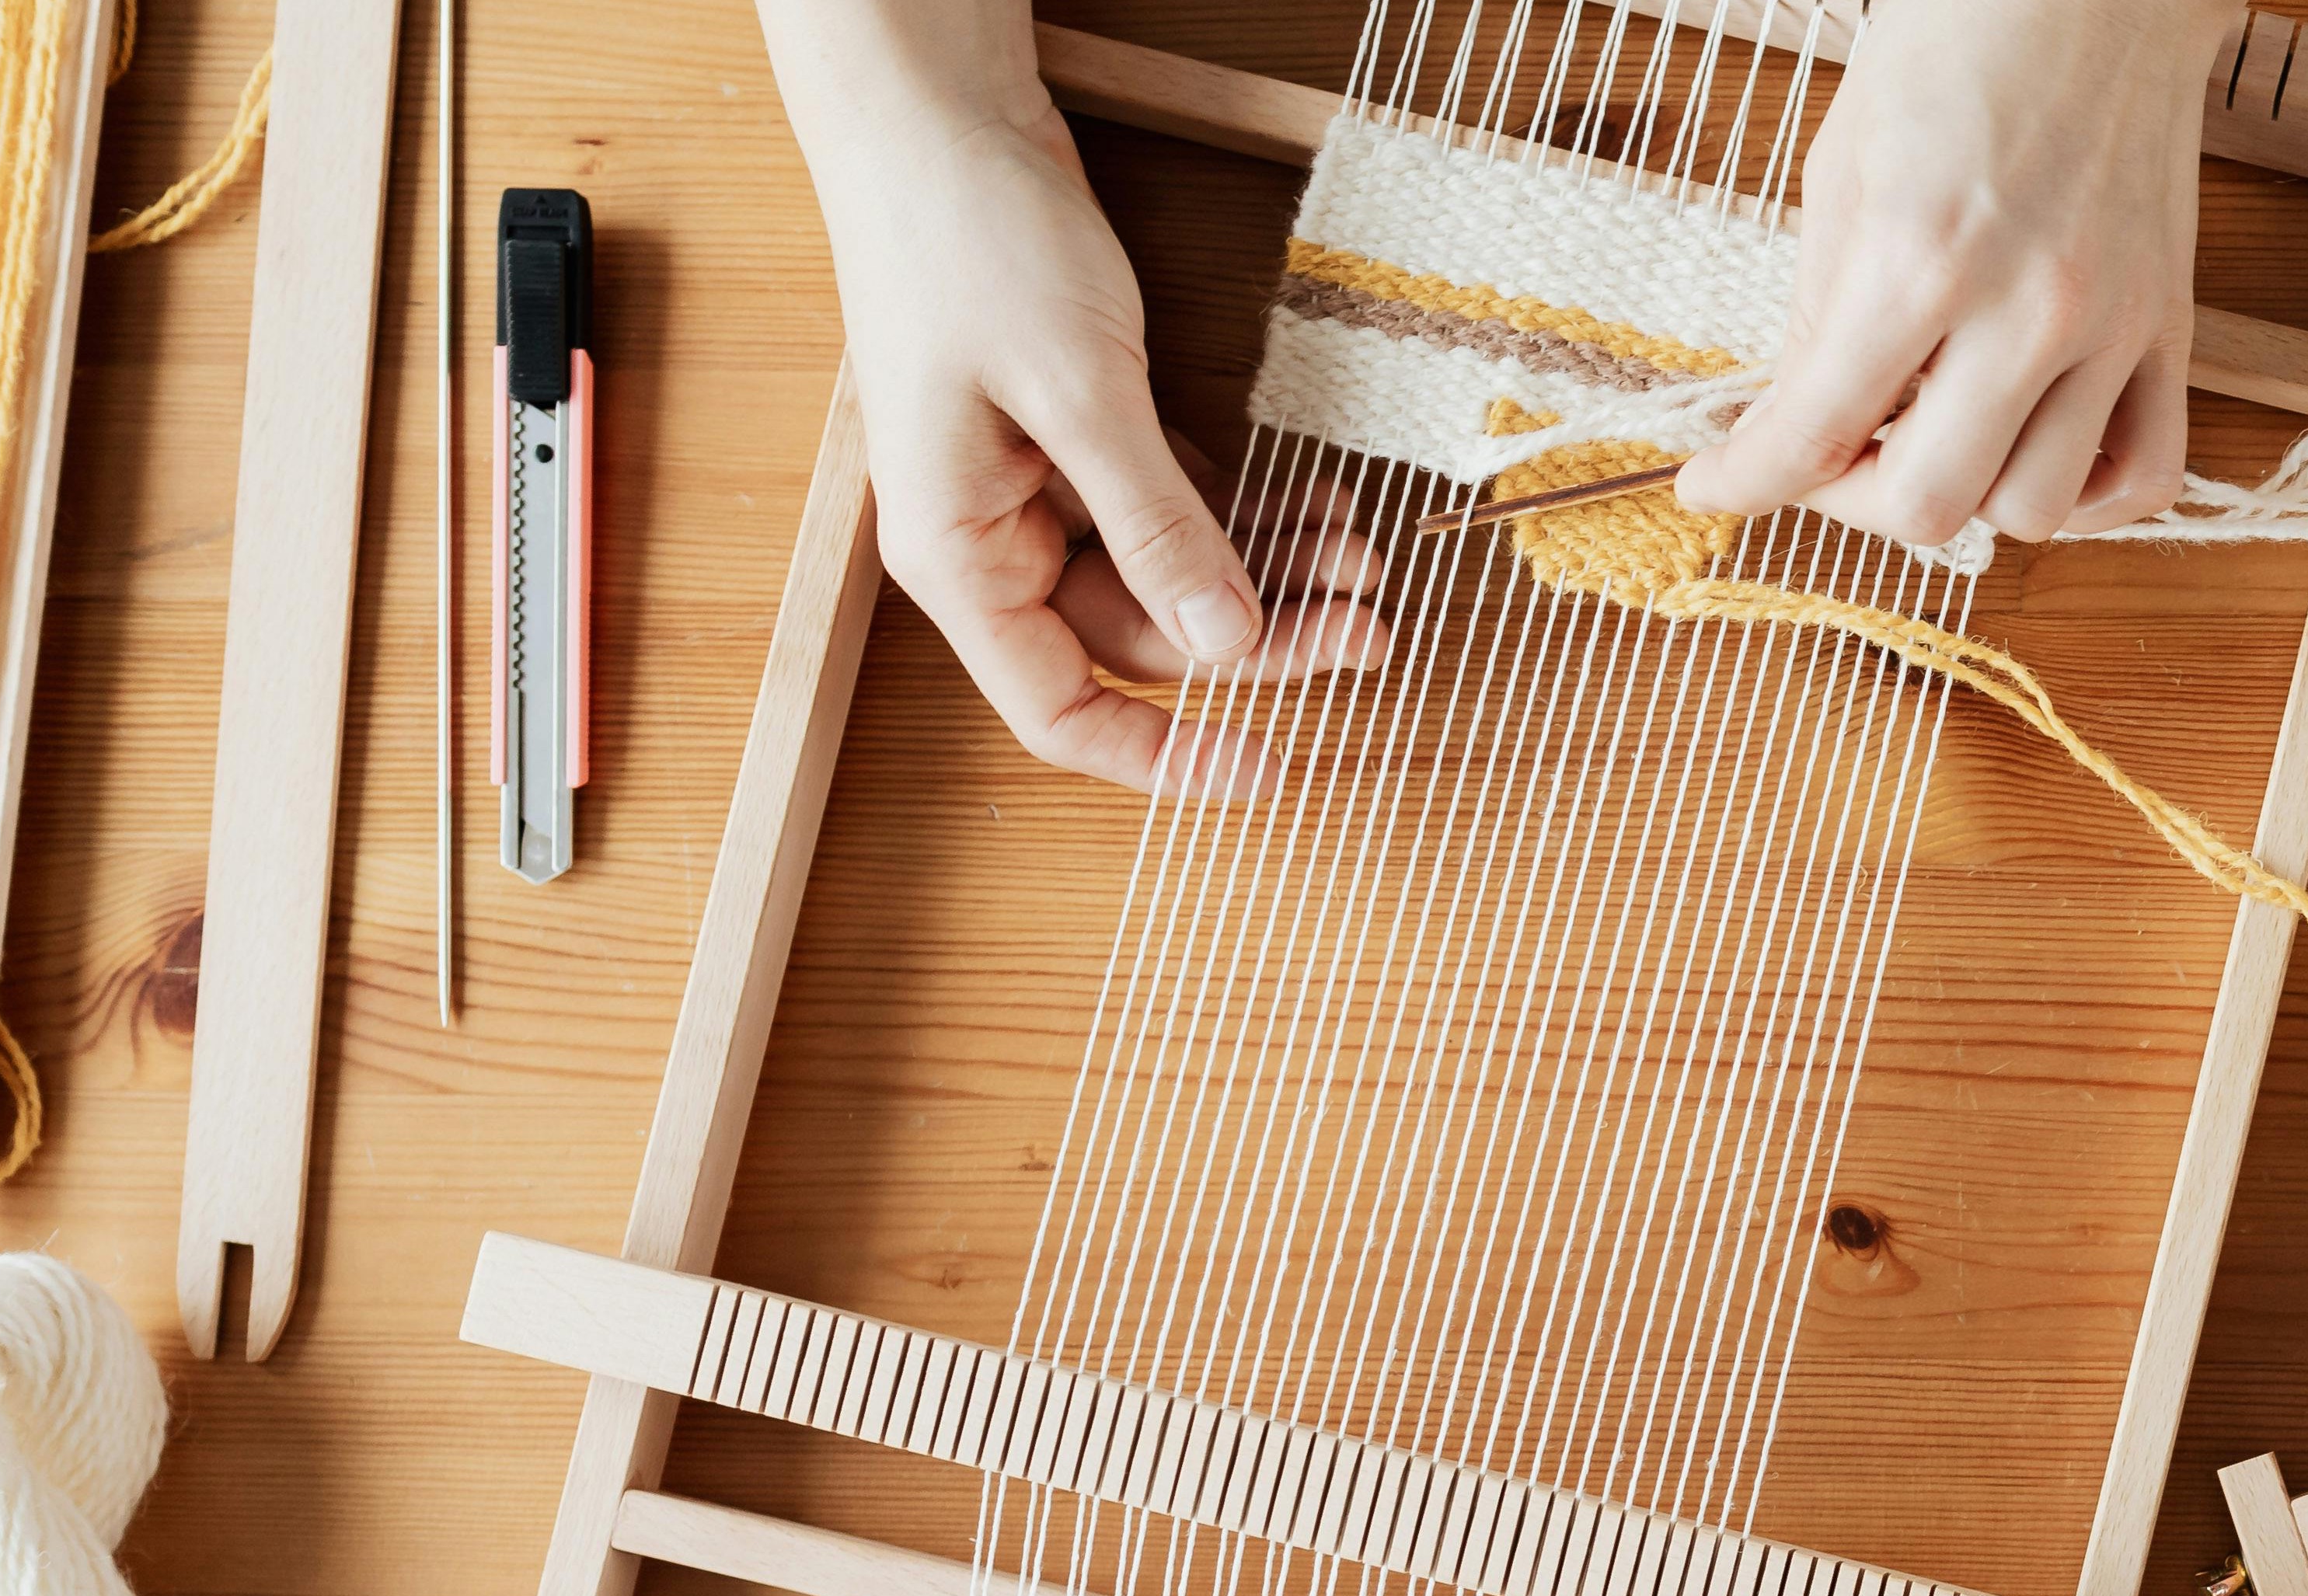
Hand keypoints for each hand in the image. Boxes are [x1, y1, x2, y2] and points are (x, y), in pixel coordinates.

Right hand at [762, 0, 1386, 792]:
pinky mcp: (1081, 433)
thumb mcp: (1079, 396)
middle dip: (1260, 637)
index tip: (1268, 765)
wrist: (939, 119)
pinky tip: (1318, 505)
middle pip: (1143, 638)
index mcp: (959, 553)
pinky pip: (1175, 508)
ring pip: (1173, 574)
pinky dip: (1245, 512)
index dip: (1165, 755)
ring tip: (1361, 557)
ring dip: (1268, 571)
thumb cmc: (969, 241)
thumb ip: (1156, 527)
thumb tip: (1227, 645)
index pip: (1060, 709)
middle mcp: (995, 535)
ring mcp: (1038, 484)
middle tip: (1367, 628)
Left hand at [1672, 0, 2236, 545]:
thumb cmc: (1955, 50)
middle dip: (1855, 503)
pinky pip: (2148, 478)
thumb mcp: (1843, 169)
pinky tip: (2037, 456)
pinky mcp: (2170, 328)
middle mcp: (2025, 310)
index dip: (1744, 482)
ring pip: (2035, 510)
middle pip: (1931, 507)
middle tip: (1832, 459)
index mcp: (1919, 257)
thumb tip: (1798, 422)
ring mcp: (2111, 327)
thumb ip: (1822, 312)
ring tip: (1937, 438)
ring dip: (1969, 497)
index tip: (1711, 486)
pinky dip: (2090, 500)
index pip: (1815, 433)